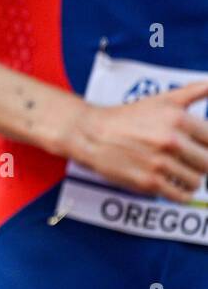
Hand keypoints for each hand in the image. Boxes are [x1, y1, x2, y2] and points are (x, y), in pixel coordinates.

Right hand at [67, 81, 207, 201]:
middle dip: (200, 163)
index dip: (206, 145)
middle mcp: (171, 141)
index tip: (199, 147)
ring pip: (196, 182)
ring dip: (190, 180)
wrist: (91, 133)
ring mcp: (160, 163)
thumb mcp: (161, 99)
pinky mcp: (148, 183)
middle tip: (189, 161)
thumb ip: (194, 91)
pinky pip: (181, 197)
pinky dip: (181, 194)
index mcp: (178, 119)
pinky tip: (173, 185)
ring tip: (179, 173)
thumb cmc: (127, 117)